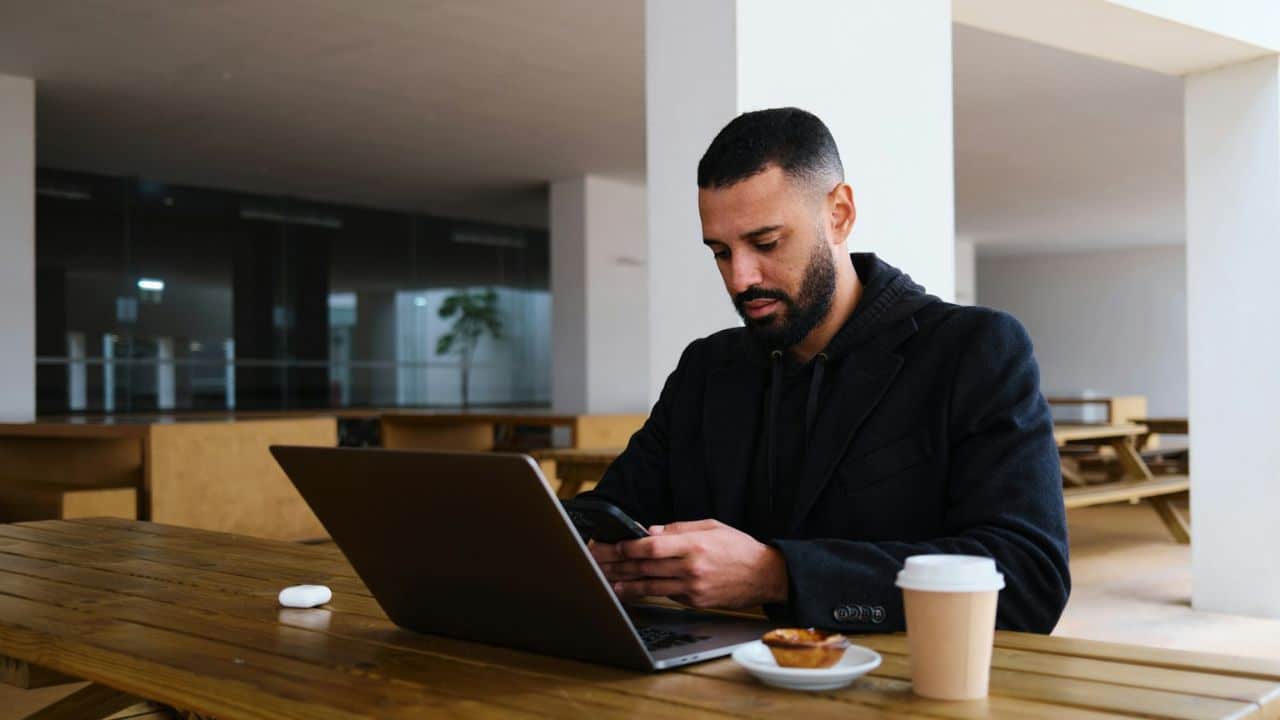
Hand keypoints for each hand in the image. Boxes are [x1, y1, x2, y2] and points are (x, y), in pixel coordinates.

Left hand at [587, 519, 788, 608]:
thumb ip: (678, 528)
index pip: (652, 547)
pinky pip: (667, 595)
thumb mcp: (711, 526)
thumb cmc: (738, 547)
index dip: (627, 548)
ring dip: (627, 585)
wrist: (765, 575)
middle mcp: (691, 568)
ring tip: (607, 583)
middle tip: (598, 564)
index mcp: (694, 545)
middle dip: (618, 565)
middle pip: (646, 567)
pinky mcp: (696, 602)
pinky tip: (632, 591)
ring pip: (651, 586)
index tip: (612, 546)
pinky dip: (649, 592)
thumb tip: (650, 530)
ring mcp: (693, 588)